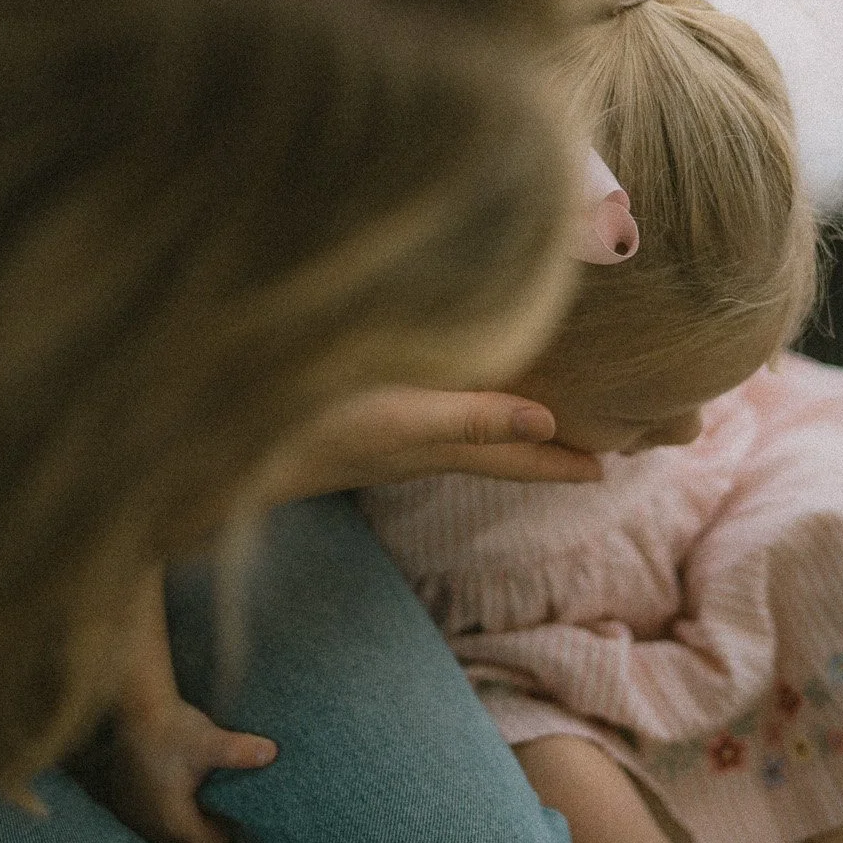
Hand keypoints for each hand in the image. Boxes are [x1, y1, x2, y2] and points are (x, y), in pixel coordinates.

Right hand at [106, 567, 274, 842]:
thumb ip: (240, 752)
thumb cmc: (171, 726)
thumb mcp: (209, 741)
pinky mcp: (127, 803)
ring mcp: (135, 818)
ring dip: (190, 830)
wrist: (132, 706)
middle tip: (233, 818)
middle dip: (211, 840)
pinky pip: (155, 825)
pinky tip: (185, 798)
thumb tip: (273, 752)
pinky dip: (172, 819)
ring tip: (211, 809)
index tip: (247, 825)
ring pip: (171, 840)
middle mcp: (151, 828)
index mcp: (174, 822)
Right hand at [258, 385, 602, 500]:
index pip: (518, 458)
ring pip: (467, 427)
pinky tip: (452, 377)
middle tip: (591, 434)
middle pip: (499, 445)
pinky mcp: (360, 412)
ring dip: (505, 420)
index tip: (611, 465)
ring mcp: (388, 431)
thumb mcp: (401, 419)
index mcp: (439, 446)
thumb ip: (471, 417)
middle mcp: (421, 443)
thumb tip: (551, 421)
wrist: (231, 448)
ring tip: (540, 407)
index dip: (563, 461)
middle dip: (544, 441)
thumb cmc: (316, 428)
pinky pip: (432, 407)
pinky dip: (460, 396)